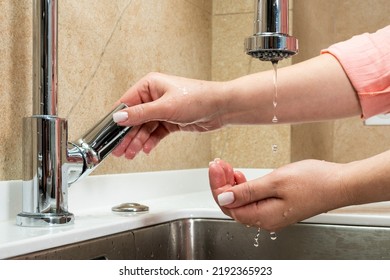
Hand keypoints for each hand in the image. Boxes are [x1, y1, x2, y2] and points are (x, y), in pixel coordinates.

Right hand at [112, 72, 225, 158]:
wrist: (221, 107)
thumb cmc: (198, 98)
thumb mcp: (165, 107)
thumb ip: (140, 114)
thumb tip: (118, 118)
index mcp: (150, 85)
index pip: (126, 103)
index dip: (117, 120)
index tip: (109, 134)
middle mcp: (155, 96)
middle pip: (135, 118)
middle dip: (127, 135)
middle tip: (119, 150)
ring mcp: (163, 109)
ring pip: (145, 128)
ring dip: (138, 141)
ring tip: (131, 154)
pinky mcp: (171, 120)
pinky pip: (156, 132)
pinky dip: (151, 141)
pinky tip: (146, 149)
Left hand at [208, 159, 349, 231]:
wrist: (340, 183)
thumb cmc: (314, 182)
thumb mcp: (275, 182)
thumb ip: (247, 192)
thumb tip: (223, 198)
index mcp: (263, 216)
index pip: (228, 205)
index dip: (217, 186)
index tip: (215, 167)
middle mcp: (266, 218)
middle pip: (233, 204)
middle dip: (222, 184)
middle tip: (219, 164)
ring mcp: (271, 213)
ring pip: (241, 201)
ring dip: (232, 184)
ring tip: (227, 167)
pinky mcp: (276, 205)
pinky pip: (252, 199)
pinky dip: (244, 186)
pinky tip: (241, 176)